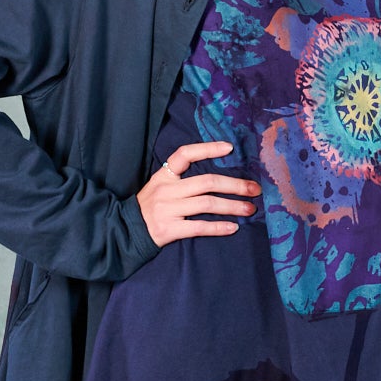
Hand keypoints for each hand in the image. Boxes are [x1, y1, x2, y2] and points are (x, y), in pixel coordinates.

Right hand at [136, 140, 261, 247]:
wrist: (125, 231)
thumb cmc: (149, 208)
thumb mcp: (158, 186)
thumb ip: (180, 179)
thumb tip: (217, 179)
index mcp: (164, 176)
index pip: (185, 154)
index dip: (208, 149)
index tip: (230, 148)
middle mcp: (166, 190)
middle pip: (206, 182)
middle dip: (235, 185)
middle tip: (254, 189)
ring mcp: (168, 210)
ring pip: (207, 204)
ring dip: (232, 206)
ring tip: (249, 209)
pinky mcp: (169, 229)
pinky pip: (199, 227)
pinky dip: (218, 228)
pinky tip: (233, 228)